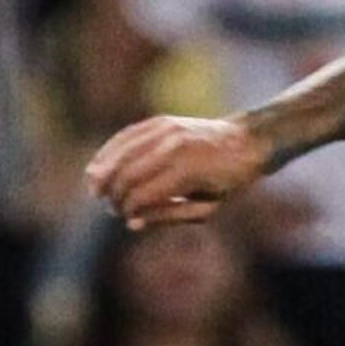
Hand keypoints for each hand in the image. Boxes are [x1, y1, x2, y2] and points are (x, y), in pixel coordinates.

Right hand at [86, 114, 268, 229]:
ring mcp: (165, 130)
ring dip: (103, 174)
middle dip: (114, 194)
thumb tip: (131, 224)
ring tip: (96, 192)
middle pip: (127, 174)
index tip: (125, 218)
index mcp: (187, 171)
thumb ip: (170, 215)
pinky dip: (108, 153)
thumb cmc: (229, 182)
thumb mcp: (207, 207)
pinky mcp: (159, 121)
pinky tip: (97, 168)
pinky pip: (125, 137)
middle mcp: (173, 147)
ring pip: (120, 153)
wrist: (248, 142)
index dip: (128, 209)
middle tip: (111, 208)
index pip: (142, 194)